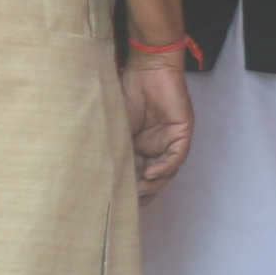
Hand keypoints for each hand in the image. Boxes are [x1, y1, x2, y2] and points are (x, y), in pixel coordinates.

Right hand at [121, 52, 193, 198]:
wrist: (147, 68)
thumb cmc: (126, 91)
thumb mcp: (113, 125)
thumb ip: (110, 146)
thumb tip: (93, 171)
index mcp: (139, 146)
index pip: (136, 174)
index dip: (129, 190)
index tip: (115, 205)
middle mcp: (156, 146)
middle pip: (153, 177)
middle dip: (143, 193)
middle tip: (129, 207)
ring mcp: (171, 140)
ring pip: (166, 170)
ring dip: (154, 183)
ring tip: (140, 193)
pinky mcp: (182, 132)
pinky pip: (177, 155)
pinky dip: (165, 166)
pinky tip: (151, 173)